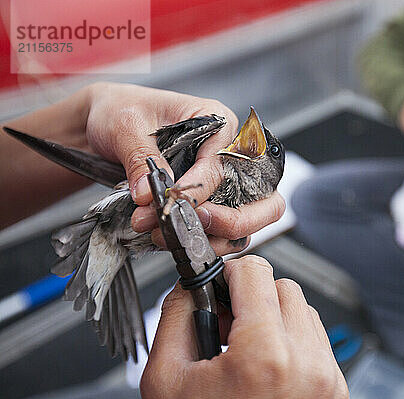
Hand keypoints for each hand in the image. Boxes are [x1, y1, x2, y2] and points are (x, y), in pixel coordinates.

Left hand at [84, 83, 284, 254]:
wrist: (101, 122)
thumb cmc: (121, 109)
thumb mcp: (126, 126)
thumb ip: (141, 160)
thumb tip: (150, 196)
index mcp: (218, 123)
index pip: (222, 166)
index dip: (198, 191)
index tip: (172, 206)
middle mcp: (228, 153)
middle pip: (262, 199)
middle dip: (233, 221)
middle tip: (195, 226)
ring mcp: (221, 181)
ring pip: (245, 223)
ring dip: (212, 238)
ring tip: (169, 236)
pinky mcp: (207, 202)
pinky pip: (220, 232)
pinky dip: (203, 242)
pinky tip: (173, 240)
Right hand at [141, 255, 348, 398]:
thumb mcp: (166, 380)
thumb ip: (176, 317)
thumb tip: (192, 286)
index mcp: (265, 357)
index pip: (255, 274)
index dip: (228, 275)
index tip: (217, 287)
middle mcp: (307, 364)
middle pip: (283, 287)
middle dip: (251, 298)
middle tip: (226, 325)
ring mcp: (328, 378)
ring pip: (303, 310)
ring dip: (274, 318)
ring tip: (246, 350)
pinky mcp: (336, 390)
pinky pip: (316, 340)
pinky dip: (291, 340)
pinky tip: (266, 366)